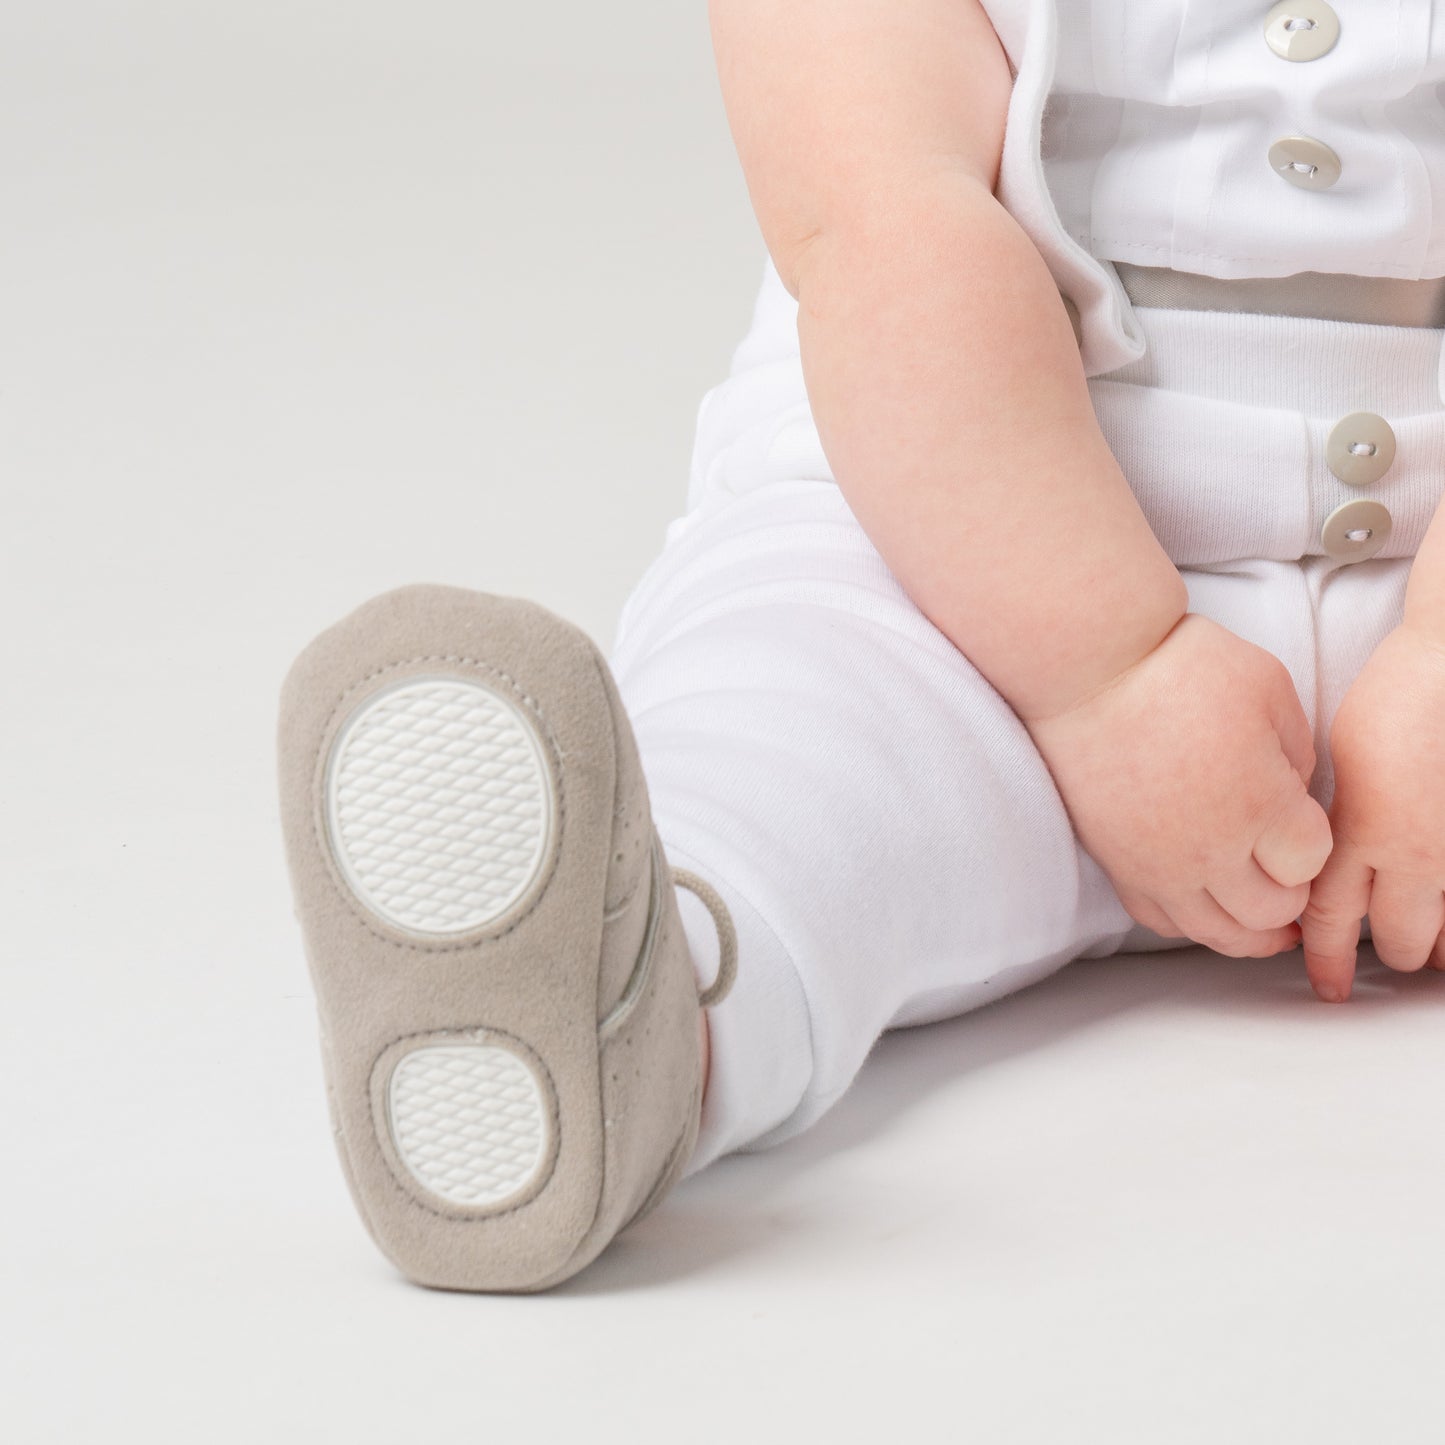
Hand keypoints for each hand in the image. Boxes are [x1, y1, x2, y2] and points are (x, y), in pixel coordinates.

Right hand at [1024, 612, 1332, 956]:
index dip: (1315, 843)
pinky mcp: (1117, 862)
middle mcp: (1211, 849)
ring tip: (1259, 914)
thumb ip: (1297, 750)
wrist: (1084, 671)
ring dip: (1248, 929)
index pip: (1312, 863)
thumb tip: (1292, 791)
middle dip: (1290, 894)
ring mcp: (1158, 864)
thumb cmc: (1174, 666)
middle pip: (1271, 913)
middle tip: (1288, 871)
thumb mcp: (1268, 687)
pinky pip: (1160, 920)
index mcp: (1260, 805)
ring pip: (1217, 934)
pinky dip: (1190, 920)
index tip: (1303, 821)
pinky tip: (1201, 901)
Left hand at [1301, 624, 1444, 1000]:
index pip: (1333, 918)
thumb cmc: (1401, 697)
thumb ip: (1342, 821)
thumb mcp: (1342, 763)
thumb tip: (1332, 856)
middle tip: (1392, 955)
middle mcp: (1418, 854)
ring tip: (1437, 951)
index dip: (1327, 958)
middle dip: (1395, 951)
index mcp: (1364, 832)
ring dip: (1443, 944)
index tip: (1326, 984)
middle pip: (1401, 939)